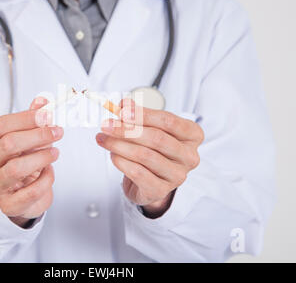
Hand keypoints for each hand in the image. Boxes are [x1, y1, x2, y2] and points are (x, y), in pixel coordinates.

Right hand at [0, 97, 63, 227]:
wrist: (29, 195)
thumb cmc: (26, 163)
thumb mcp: (29, 138)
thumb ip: (34, 119)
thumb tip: (42, 101)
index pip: (0, 125)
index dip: (26, 118)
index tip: (47, 115)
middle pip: (8, 144)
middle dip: (37, 136)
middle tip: (57, 132)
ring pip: (15, 168)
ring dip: (41, 157)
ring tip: (56, 153)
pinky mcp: (8, 204)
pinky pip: (30, 191)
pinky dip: (45, 180)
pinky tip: (50, 172)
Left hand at [96, 99, 203, 217]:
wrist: (150, 181)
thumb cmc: (153, 150)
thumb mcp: (148, 128)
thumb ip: (137, 114)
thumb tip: (125, 105)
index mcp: (192, 135)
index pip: (168, 121)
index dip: (144, 115)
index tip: (122, 111)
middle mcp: (189, 156)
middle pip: (156, 138)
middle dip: (127, 130)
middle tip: (107, 125)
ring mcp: (177, 175)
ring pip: (145, 155)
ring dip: (119, 145)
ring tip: (104, 139)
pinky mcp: (161, 190)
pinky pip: (137, 172)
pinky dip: (121, 161)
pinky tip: (112, 154)